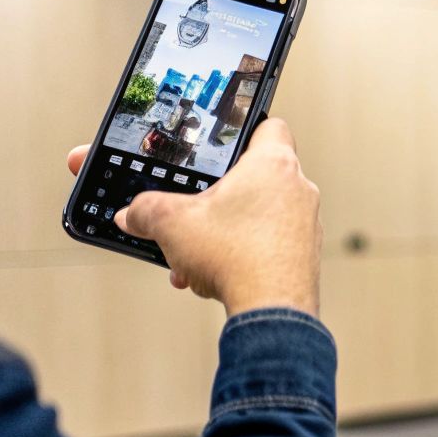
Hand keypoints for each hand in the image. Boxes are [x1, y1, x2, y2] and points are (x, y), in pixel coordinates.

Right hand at [67, 120, 321, 315]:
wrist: (272, 311)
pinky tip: (211, 279)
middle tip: (193, 210)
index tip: (221, 144)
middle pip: (253, 178)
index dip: (242, 129)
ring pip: (255, 218)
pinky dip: (239, 257)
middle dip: (218, 197)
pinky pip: (266, 247)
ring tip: (192, 258)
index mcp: (273, 164)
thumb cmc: (235, 257)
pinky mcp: (305, 257)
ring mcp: (306, 225)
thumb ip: (145, 211)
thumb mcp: (171, 223)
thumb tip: (131, 215)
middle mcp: (299, 189)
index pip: (266, 125)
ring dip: (222, 234)